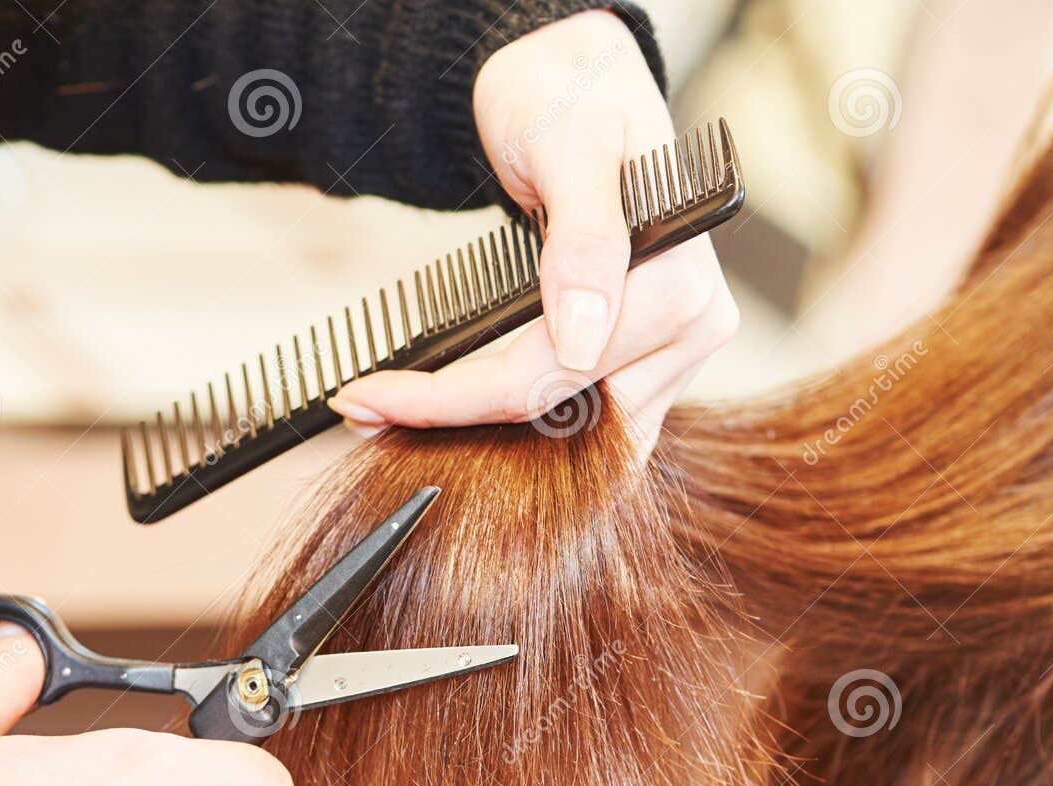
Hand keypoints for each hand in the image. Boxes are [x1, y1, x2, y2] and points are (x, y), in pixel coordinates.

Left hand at [328, 9, 737, 454]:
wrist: (576, 84)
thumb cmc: (570, 98)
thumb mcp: (570, 146)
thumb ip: (586, 238)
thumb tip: (582, 338)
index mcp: (681, 289)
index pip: (553, 374)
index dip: (454, 399)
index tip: (367, 396)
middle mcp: (690, 332)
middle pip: (560, 417)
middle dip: (456, 424)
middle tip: (362, 413)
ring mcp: (670, 354)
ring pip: (569, 434)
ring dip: (480, 434)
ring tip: (389, 414)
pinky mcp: (640, 363)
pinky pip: (574, 415)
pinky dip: (509, 421)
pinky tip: (443, 406)